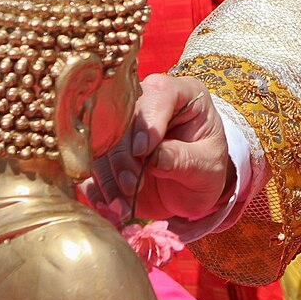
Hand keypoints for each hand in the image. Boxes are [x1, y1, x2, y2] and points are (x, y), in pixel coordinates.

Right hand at [85, 74, 231, 224]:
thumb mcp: (208, 166)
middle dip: (124, 157)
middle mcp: (149, 104)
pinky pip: (92, 167)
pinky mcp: (108, 153)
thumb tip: (154, 158)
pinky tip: (111, 207)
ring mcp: (125, 127)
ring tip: (123, 205)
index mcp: (183, 94)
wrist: (192, 189)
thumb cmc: (207, 169)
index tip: (143, 151)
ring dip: (109, 178)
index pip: (159, 92)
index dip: (147, 120)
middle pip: (123, 119)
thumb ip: (183, 159)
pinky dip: (98, 189)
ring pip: (103, 144)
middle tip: (133, 186)